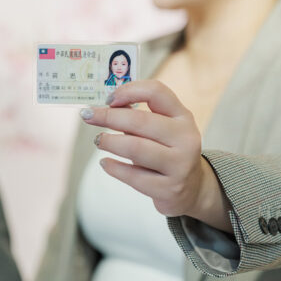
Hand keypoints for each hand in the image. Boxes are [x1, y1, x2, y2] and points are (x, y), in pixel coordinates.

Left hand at [80, 79, 230, 228]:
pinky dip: (114, 168)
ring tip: (98, 140)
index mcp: (183, 117)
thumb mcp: (162, 128)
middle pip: (140, 120)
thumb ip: (138, 116)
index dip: (128, 91)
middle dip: (109, 116)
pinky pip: (133, 176)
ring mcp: (180, 165)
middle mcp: (186, 139)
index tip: (107, 99)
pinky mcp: (169, 189)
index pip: (156, 92)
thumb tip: (105, 106)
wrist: (192, 188)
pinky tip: (105, 163)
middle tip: (88, 116)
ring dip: (109, 142)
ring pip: (135, 148)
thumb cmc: (167, 151)